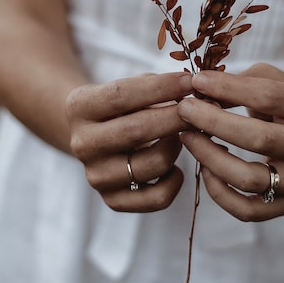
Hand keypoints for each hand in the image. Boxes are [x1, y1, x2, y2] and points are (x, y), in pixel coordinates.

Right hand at [65, 72, 193, 211]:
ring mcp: (97, 176)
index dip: (160, 87)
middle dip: (177, 117)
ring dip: (177, 146)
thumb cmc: (120, 108)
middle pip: (137, 130)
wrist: (95, 140)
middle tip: (204, 109)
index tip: (191, 81)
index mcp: (79, 108)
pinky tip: (175, 166)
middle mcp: (82, 144)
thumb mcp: (125, 87)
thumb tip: (190, 89)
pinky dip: (175, 181)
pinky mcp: (113, 201)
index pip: (121, 95)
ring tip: (183, 135)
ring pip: (153, 164)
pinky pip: (158, 197)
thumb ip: (152, 85)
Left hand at [176, 64, 283, 220]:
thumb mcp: (276, 82)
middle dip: (213, 123)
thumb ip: (242, 82)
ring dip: (209, 158)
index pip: (268, 96)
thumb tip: (202, 90)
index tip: (196, 81)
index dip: (228, 88)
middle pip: (258, 139)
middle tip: (184, 110)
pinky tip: (206, 170)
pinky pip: (247, 210)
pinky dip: (219, 192)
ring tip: (189, 138)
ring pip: (248, 179)